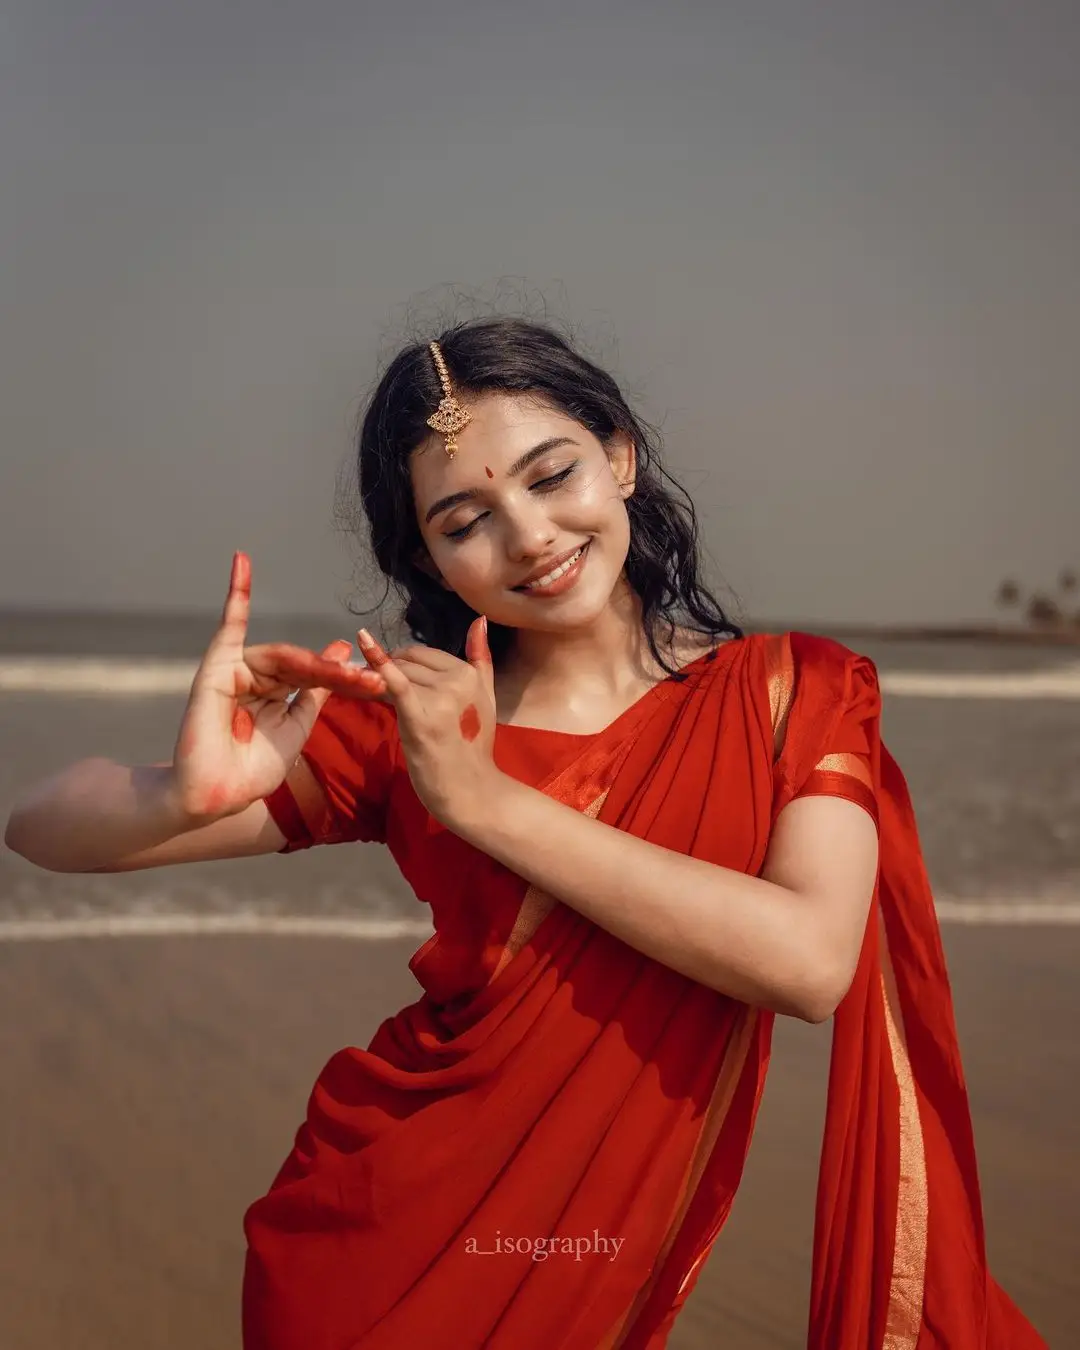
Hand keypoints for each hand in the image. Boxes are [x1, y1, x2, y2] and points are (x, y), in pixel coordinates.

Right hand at [171, 551, 385, 820]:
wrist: (217, 797)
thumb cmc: (253, 769)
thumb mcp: (297, 727)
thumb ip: (316, 690)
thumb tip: (342, 651)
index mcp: (273, 691)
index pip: (314, 676)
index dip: (345, 679)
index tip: (376, 684)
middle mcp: (255, 677)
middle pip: (303, 665)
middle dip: (337, 674)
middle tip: (370, 680)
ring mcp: (235, 670)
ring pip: (285, 658)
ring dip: (317, 665)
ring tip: (344, 675)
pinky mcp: (216, 668)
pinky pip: (228, 627)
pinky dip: (235, 593)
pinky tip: (242, 564)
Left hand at [355, 616, 501, 825]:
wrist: (470, 790)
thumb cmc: (474, 747)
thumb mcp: (486, 697)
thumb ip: (481, 658)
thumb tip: (478, 619)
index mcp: (470, 673)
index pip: (425, 654)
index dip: (405, 665)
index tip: (394, 682)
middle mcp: (457, 680)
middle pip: (408, 662)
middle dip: (391, 672)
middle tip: (384, 695)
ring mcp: (440, 698)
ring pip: (397, 675)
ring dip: (379, 682)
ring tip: (376, 700)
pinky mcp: (420, 718)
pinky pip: (396, 684)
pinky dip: (379, 663)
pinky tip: (365, 642)